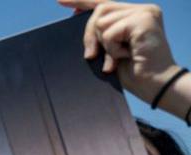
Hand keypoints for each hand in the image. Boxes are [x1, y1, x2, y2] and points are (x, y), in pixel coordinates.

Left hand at [59, 1, 180, 101]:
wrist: (155, 85)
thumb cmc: (134, 72)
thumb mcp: (111, 49)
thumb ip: (100, 33)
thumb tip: (77, 17)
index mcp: (136, 14)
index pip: (104, 3)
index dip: (82, 2)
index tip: (61, 1)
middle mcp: (143, 9)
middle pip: (99, 10)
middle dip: (90, 35)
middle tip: (92, 56)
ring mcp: (145, 13)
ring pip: (101, 22)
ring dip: (105, 45)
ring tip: (119, 58)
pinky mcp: (144, 20)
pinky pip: (110, 33)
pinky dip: (112, 49)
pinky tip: (127, 56)